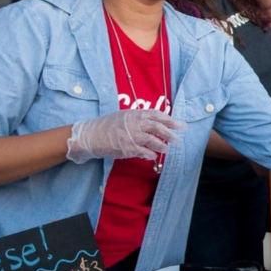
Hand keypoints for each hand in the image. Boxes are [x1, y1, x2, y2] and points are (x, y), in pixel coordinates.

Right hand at [66, 110, 186, 163]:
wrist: (89, 135)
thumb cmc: (107, 125)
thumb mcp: (123, 116)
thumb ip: (138, 118)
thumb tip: (156, 122)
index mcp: (134, 114)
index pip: (157, 115)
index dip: (170, 120)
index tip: (180, 125)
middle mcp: (134, 123)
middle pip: (158, 127)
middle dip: (170, 133)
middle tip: (178, 138)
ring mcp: (130, 136)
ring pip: (152, 140)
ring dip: (162, 145)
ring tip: (167, 149)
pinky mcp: (126, 148)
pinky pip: (143, 152)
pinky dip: (150, 154)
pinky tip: (153, 156)